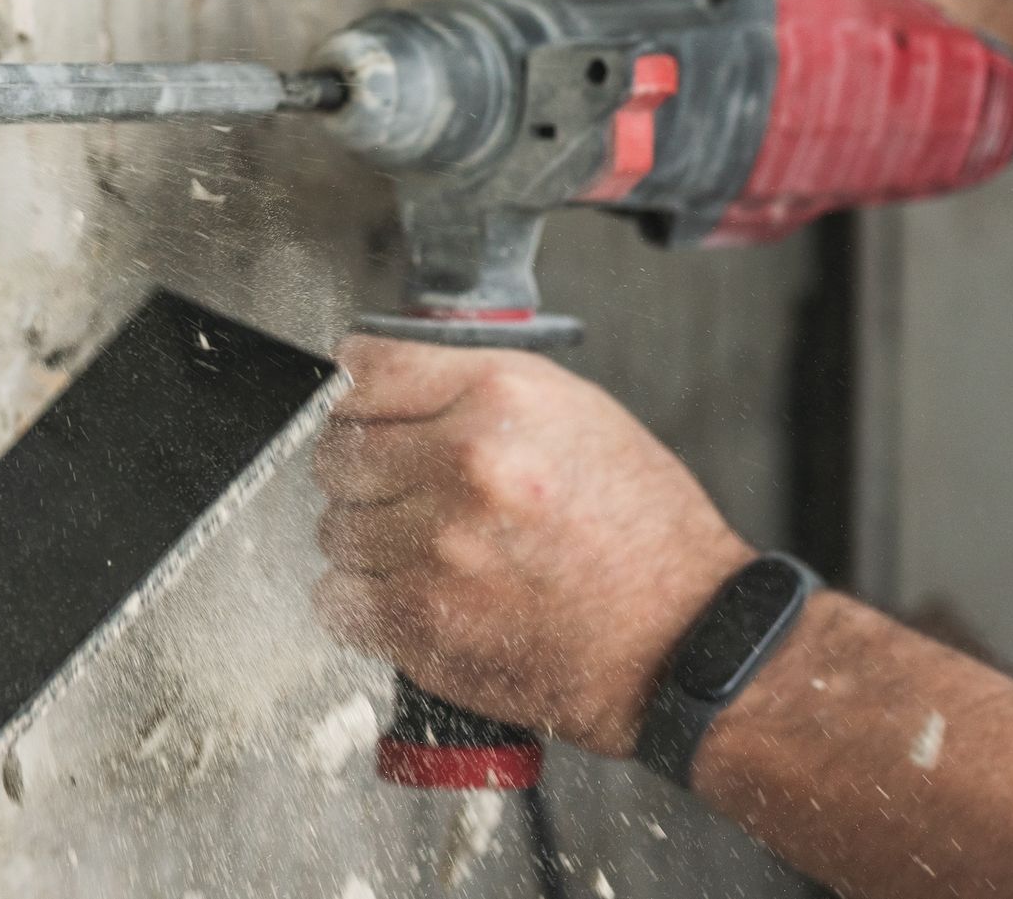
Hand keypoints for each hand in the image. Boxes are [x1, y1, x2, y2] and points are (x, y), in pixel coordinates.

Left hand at [311, 337, 754, 758]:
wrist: (679, 640)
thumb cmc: (640, 530)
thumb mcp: (575, 414)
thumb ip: (473, 388)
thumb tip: (382, 381)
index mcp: (500, 397)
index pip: (364, 371)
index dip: (355, 392)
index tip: (356, 407)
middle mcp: (462, 464)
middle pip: (336, 451)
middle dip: (365, 470)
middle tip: (412, 490)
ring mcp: (435, 547)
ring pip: (333, 528)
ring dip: (369, 539)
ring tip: (436, 550)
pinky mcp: (420, 623)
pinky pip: (335, 600)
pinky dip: (365, 602)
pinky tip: (422, 594)